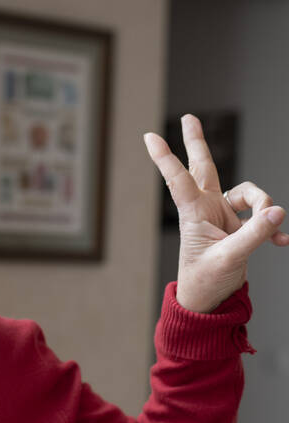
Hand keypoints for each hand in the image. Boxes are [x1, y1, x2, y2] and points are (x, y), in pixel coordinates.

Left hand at [144, 114, 286, 312]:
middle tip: (189, 118)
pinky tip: (281, 242)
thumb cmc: (207, 282)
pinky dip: (272, 227)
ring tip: (272, 231)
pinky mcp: (238, 225)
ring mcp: (222, 215)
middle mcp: (206, 209)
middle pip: (204, 167)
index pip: (179, 180)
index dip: (166, 157)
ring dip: (263, 206)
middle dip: (197, 143)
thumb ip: (254, 235)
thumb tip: (276, 211)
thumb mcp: (230, 259)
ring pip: (248, 192)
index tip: (149, 137)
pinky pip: (261, 215)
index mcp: (194, 214)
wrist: (210, 301)